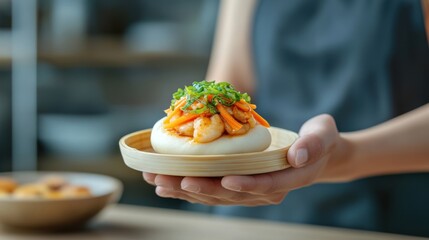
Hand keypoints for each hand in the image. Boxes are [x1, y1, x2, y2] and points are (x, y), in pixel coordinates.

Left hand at [143, 114, 347, 205]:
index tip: (222, 179)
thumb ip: (313, 144)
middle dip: (199, 188)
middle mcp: (267, 190)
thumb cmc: (319, 140)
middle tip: (169, 179)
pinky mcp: (238, 185)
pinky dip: (188, 186)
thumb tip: (298, 156)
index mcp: (288, 179)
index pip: (265, 185)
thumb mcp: (322, 136)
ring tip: (157, 180)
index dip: (244, 185)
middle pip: (231, 194)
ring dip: (185, 189)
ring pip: (216, 195)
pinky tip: (165, 183)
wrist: (315, 152)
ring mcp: (251, 190)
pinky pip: (212, 189)